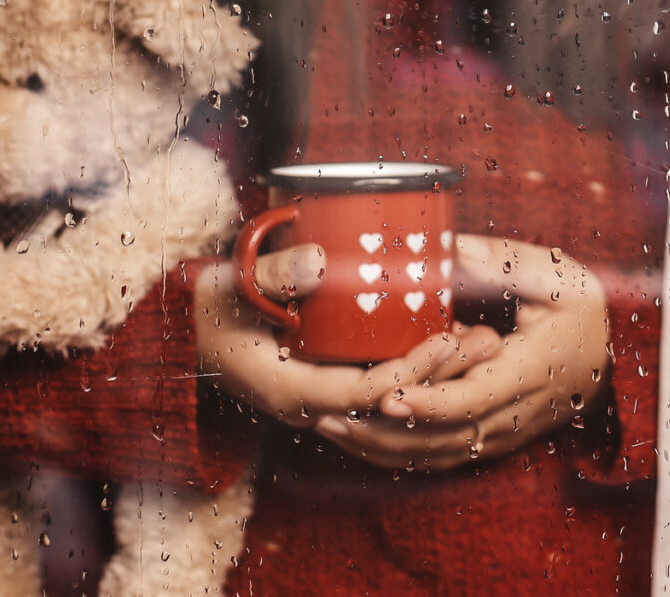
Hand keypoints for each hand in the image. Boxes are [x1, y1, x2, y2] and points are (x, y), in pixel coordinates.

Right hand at [194, 245, 469, 427]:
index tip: (446, 341)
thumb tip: (318, 263)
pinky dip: (416, 370)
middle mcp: (310, 405)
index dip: (409, 373)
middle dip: (441, 376)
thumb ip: (272, 275)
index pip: (365, 393)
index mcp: (289, 390)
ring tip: (481, 340)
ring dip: (437, 375)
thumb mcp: (230, 286)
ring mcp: (321, 399)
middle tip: (486, 340)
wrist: (183, 334)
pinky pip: (380, 387)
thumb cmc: (204, 308)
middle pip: (390, 402)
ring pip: (390, 398)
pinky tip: (448, 343)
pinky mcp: (327, 385)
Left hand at [314, 234, 610, 469]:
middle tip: (329, 414)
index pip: (474, 399)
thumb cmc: (580, 313)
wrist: (610, 357)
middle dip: (384, 432)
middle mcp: (514, 414)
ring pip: (437, 455)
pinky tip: (360, 440)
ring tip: (330, 427)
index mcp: (530, 372)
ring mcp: (502, 433)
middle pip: (443, 438)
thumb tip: (442, 248)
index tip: (388, 396)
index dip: (430, 403)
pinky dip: (399, 455)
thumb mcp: (552, 277)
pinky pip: (443, 457)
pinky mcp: (492, 439)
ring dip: (381, 447)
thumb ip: (498, 263)